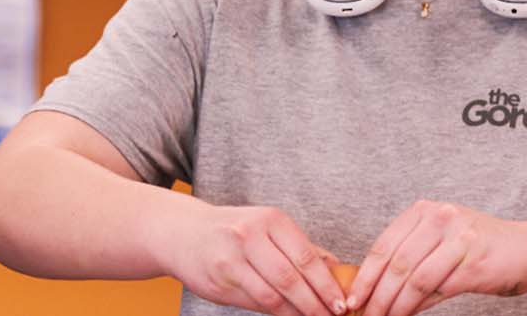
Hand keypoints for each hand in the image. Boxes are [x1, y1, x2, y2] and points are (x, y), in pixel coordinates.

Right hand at [160, 203, 350, 315]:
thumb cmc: (233, 231)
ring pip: (272, 296)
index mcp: (269, 220)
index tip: (343, 303)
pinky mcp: (219, 281)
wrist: (183, 234)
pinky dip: (276, 313)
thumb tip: (338, 270)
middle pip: (291, 278)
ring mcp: (231, 259)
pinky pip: (255, 303)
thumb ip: (300, 247)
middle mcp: (249, 236)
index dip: (327, 285)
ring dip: (297, 313)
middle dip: (316, 303)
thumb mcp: (267, 227)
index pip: (305, 257)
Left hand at [346, 200, 526, 315]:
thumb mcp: (439, 239)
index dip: (365, 275)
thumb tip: (372, 286)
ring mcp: (458, 240)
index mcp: (424, 211)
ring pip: (414, 279)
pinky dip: (418, 306)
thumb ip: (410, 254)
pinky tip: (407, 315)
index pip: (384, 245)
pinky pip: (437, 290)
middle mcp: (439, 219)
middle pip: (396, 264)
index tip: (352, 298)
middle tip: (364, 314)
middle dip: (376, 294)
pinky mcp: (473, 264)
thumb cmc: (477, 246)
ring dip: (395, 305)